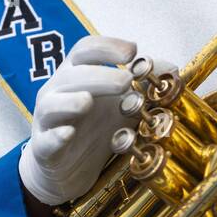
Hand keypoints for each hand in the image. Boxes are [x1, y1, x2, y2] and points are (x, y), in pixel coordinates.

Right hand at [18, 36, 154, 205]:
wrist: (66, 169)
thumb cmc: (93, 128)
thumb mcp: (121, 104)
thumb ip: (144, 85)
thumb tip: (171, 68)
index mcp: (76, 74)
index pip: (85, 50)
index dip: (107, 46)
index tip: (132, 51)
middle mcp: (58, 92)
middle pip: (72, 74)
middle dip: (99, 75)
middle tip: (126, 81)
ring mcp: (47, 120)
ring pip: (52, 104)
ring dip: (70, 101)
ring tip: (88, 102)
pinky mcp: (44, 149)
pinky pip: (46, 140)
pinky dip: (55, 137)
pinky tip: (67, 134)